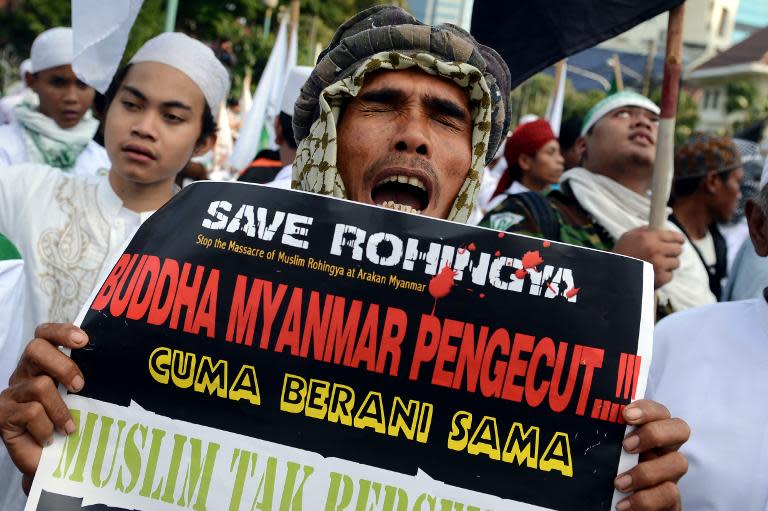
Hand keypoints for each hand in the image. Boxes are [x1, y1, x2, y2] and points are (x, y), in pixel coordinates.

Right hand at [0, 323, 87, 491]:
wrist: (50, 461)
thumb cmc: (68, 423)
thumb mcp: (78, 397)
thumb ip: (83, 378)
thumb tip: (114, 363)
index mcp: (42, 363)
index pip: (45, 334)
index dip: (62, 331)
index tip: (84, 340)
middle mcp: (24, 373)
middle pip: (36, 349)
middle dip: (63, 365)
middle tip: (80, 386)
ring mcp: (11, 393)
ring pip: (40, 385)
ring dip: (60, 410)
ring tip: (69, 427)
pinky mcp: (3, 414)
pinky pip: (31, 413)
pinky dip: (47, 428)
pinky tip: (50, 438)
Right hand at [613, 228, 683, 288]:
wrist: (612, 276)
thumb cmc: (619, 255)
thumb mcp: (628, 237)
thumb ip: (644, 231)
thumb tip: (658, 228)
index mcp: (648, 238)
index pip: (673, 236)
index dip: (678, 239)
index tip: (680, 241)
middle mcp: (655, 250)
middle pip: (678, 249)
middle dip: (673, 251)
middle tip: (666, 254)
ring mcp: (659, 265)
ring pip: (675, 263)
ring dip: (668, 265)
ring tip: (655, 266)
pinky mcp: (660, 278)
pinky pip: (670, 276)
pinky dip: (663, 276)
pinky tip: (652, 274)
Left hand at [613, 400, 689, 509]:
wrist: (615, 507)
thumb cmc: (606, 476)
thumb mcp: (604, 453)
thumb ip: (604, 437)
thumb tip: (579, 419)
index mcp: (650, 434)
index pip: (659, 411)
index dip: (647, 409)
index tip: (625, 415)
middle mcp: (665, 451)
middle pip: (680, 429)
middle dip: (654, 433)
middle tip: (627, 445)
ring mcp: (672, 475)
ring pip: (679, 462)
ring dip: (647, 471)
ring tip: (619, 483)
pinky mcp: (672, 500)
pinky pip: (670, 495)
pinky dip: (645, 499)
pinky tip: (624, 504)